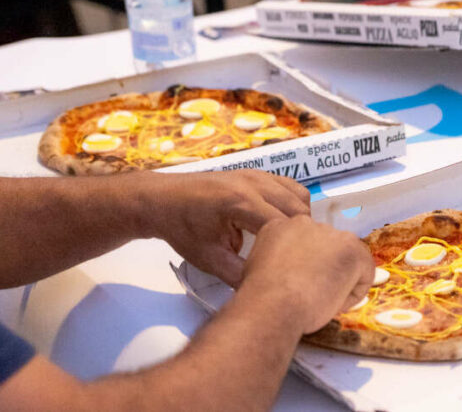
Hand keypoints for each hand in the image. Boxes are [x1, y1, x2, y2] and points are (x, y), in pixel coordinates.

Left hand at [130, 170, 310, 285]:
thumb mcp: (208, 258)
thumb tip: (264, 289)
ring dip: (299, 216)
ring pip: (298, 194)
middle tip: (292, 257)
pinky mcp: (255, 173)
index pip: (285, 225)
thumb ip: (239, 275)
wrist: (161, 200)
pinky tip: (278, 223)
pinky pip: (288, 186)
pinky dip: (291, 203)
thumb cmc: (181, 228)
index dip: (293, 247)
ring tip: (287, 240)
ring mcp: (256, 174)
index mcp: (240, 202)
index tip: (293, 266)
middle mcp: (253, 183)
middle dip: (300, 233)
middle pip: (298, 207)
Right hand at [240, 215, 373, 334]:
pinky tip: (334, 302)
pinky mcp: (353, 250)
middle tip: (311, 294)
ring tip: (319, 299)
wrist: (273, 304)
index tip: (297, 285)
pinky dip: (353, 294)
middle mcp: (307, 223)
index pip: (305, 243)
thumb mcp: (259, 269)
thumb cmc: (261, 297)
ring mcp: (332, 234)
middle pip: (327, 248)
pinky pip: (364, 274)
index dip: (306, 268)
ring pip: (346, 261)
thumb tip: (295, 273)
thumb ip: (279, 261)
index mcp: (281, 226)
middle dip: (325, 270)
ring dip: (339, 281)